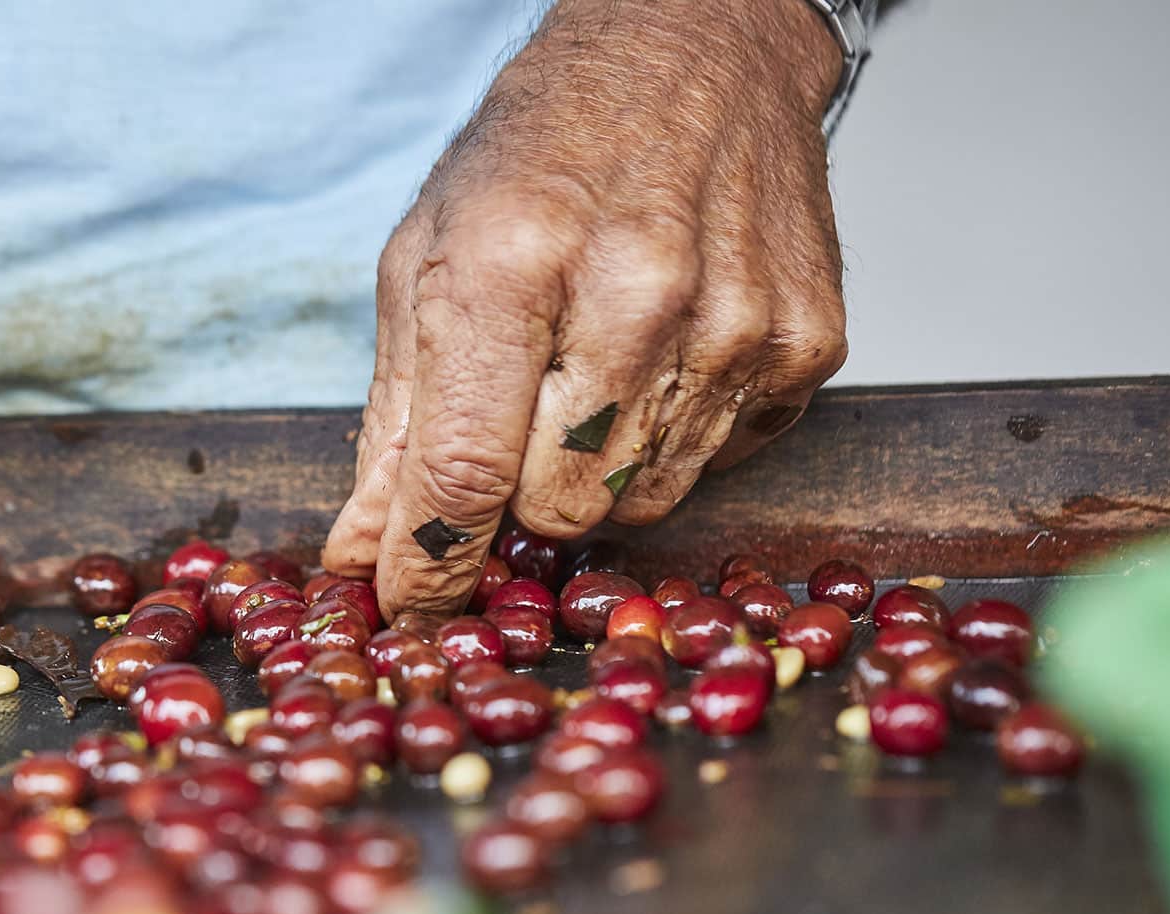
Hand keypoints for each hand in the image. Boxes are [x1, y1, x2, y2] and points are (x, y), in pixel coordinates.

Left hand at [322, 0, 849, 615]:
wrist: (695, 50)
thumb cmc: (542, 151)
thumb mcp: (426, 257)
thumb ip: (394, 420)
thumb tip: (363, 553)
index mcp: (511, 260)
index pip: (464, 467)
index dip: (427, 561)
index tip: (406, 602)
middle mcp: (635, 292)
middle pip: (556, 507)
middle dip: (515, 498)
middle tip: (512, 427)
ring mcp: (736, 321)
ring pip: (639, 502)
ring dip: (595, 470)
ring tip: (589, 370)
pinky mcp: (807, 343)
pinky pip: (717, 463)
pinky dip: (672, 437)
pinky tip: (660, 354)